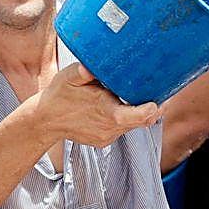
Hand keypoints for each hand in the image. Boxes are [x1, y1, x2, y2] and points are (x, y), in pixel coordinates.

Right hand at [34, 62, 160, 146]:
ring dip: (139, 113)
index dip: (151, 110)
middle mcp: (109, 127)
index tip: (160, 101)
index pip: (136, 116)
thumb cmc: (59, 94)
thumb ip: (81, 72)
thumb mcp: (68, 77)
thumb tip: (89, 68)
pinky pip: (121, 129)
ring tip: (145, 97)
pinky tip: (122, 106)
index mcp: (105, 112)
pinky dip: (126, 119)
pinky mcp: (103, 140)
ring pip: (132, 126)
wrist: (45, 120)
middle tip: (163, 93)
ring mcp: (107, 136)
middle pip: (141, 121)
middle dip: (153, 109)